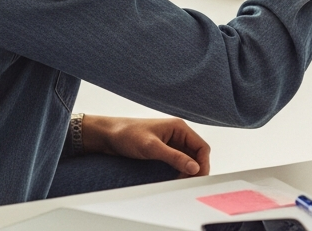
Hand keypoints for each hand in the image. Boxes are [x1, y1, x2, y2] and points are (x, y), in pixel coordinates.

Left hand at [79, 115, 210, 176]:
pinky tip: (174, 179)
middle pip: (197, 154)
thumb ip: (174, 157)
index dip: (203, 163)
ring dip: (187, 171)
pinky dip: (179, 171)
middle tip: (188, 183)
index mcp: (179, 127)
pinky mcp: (163, 150)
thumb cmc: (127, 134)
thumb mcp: (151, 147)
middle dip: (196, 169)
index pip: (201, 147)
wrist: (108, 135)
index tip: (197, 178)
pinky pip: (177, 162)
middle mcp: (177, 134)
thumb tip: (194, 167)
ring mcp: (170, 143)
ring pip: (188, 159)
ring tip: (180, 183)